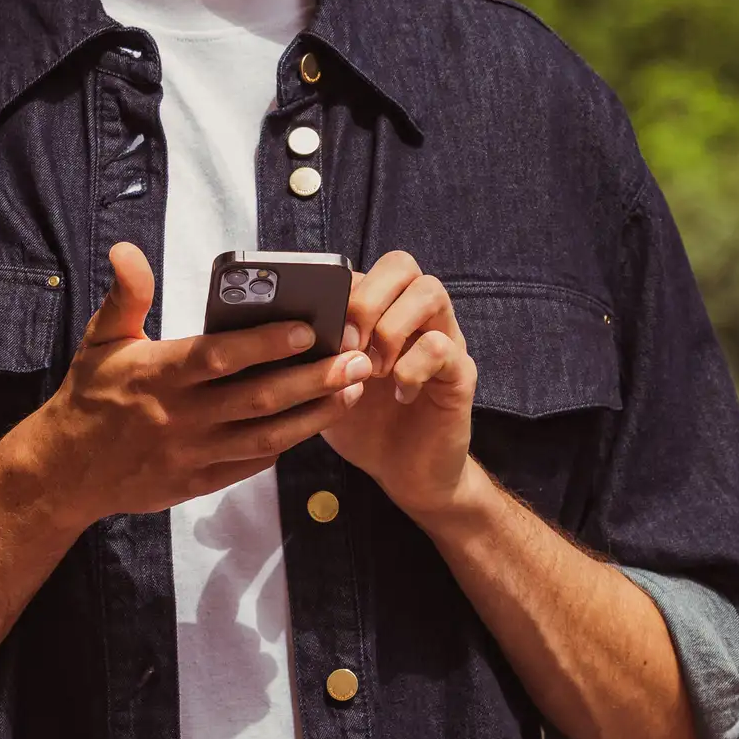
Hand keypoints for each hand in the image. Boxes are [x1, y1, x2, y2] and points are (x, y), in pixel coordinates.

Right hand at [27, 242, 373, 529]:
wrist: (61, 473)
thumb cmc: (90, 395)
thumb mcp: (102, 340)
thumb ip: (126, 296)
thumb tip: (127, 250)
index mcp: (160, 375)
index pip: (221, 357)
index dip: (266, 344)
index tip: (308, 329)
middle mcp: (180, 416)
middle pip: (258, 399)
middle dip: (314, 379)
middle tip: (358, 359)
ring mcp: (192, 454)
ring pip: (266, 437)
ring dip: (315, 414)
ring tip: (356, 389)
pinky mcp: (198, 482)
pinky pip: (252, 464)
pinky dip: (287, 444)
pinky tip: (319, 420)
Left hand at [321, 250, 477, 524]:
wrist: (407, 474)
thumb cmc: (365, 425)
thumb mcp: (328, 385)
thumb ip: (313, 355)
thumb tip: (277, 329)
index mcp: (382, 311)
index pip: (366, 266)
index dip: (340, 288)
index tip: (316, 328)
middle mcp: (416, 315)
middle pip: (402, 264)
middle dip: (366, 300)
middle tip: (346, 345)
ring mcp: (443, 338)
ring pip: (430, 291)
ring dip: (391, 328)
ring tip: (373, 369)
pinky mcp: (460, 371)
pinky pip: (442, 346)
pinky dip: (413, 367)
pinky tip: (400, 393)